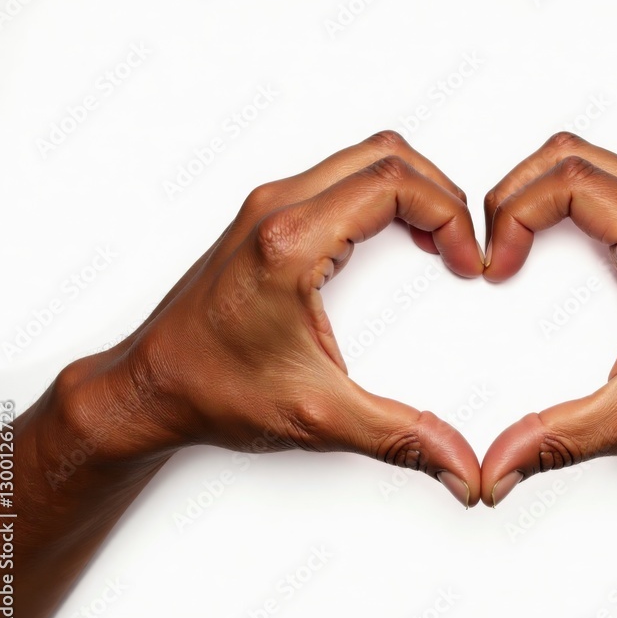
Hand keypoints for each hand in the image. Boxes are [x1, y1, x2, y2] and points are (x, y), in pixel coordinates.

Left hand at [74, 131, 484, 505]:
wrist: (149, 388)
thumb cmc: (211, 391)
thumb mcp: (318, 418)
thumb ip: (398, 436)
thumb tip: (459, 464)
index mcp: (290, 243)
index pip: (394, 184)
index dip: (449, 215)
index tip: (467, 259)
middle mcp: (276, 209)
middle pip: (385, 154)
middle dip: (440, 191)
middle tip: (463, 241)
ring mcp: (267, 207)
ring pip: (361, 157)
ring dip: (411, 187)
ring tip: (438, 236)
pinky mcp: (263, 217)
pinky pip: (338, 176)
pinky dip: (381, 193)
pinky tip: (394, 236)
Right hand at [479, 133, 616, 504]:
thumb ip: (560, 438)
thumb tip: (497, 465)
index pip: (571, 183)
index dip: (515, 213)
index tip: (498, 265)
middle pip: (573, 155)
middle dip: (515, 190)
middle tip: (491, 242)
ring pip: (592, 161)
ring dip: (540, 189)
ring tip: (512, 239)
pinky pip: (612, 183)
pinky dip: (567, 198)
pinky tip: (553, 244)